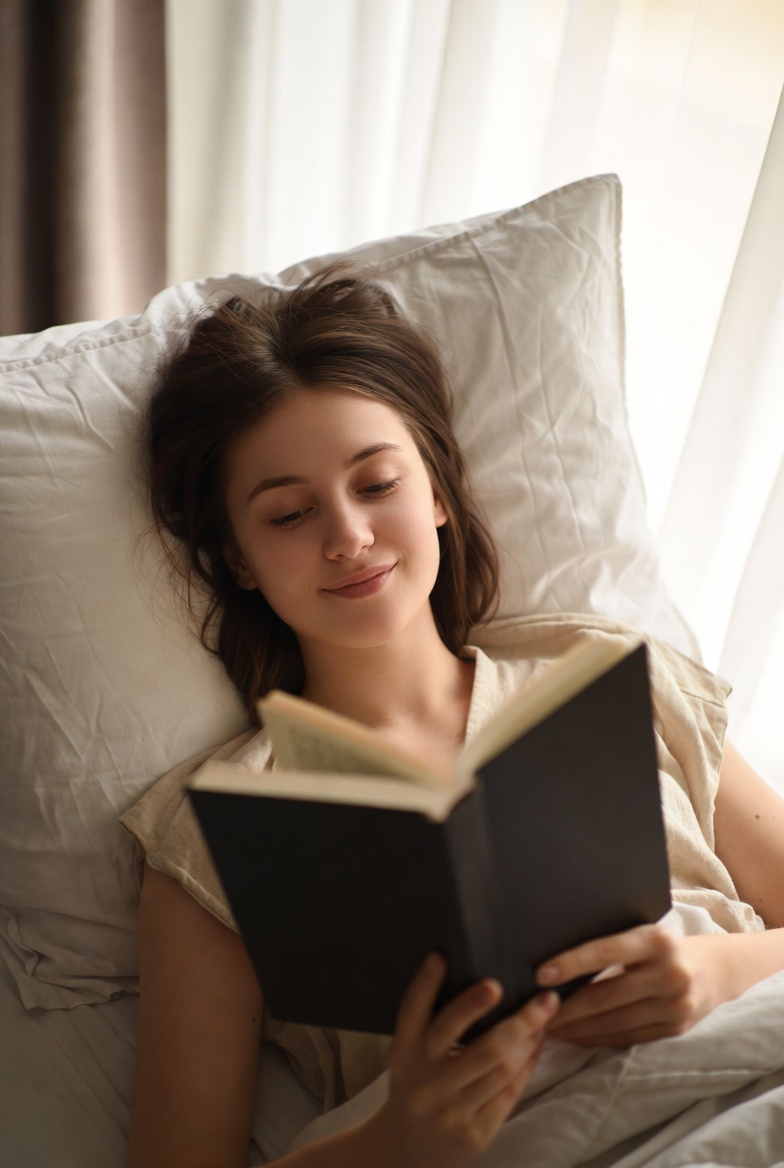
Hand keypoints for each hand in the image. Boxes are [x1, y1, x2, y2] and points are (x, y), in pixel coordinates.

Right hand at [366, 953, 558, 1167]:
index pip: (412, 1014)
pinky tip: (537, 1043)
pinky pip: (508, 1091)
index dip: (424, 985)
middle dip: (479, 1005)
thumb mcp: (413, 1057)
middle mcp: (423, 1081)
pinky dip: (527, 1064)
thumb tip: (484, 984)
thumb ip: (434, 1028)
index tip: (439, 957)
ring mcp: (449, 1110)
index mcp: (404, 1055)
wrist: (410, 1150)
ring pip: (495, 1064)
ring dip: (523, 1033)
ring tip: (543, 1010)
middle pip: (457, 1036)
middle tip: (503, 982)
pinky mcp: (474, 1133)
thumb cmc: (419, 1086)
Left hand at [536, 924, 721, 1046]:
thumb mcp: (645, 934)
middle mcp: (668, 973)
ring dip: (577, 1028)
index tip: (541, 975)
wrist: (718, 969)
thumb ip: (614, 945)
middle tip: (535, 1011)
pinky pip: (628, 1037)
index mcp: (656, 940)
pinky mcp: (675, 1029)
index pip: (605, 952)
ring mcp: (674, 1005)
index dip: (571, 964)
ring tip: (549, 1028)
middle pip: (605, 995)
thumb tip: (559, 961)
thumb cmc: (666, 946)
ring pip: (614, 1022)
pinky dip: (599, 1038)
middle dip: (566, 1007)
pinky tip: (578, 1037)